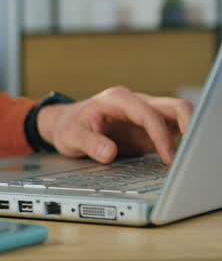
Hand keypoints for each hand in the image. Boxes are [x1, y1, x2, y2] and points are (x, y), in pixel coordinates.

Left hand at [36, 86, 193, 164]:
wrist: (67, 123)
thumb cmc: (69, 126)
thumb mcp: (70, 136)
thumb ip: (89, 144)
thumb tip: (108, 153)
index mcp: (117, 100)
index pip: (149, 114)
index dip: (161, 135)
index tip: (168, 157)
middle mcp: (136, 103)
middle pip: (175, 106)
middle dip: (191, 125)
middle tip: (192, 153)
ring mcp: (145, 115)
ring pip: (180, 115)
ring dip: (190, 133)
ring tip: (189, 159)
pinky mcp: (150, 129)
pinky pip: (174, 130)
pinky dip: (182, 142)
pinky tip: (179, 160)